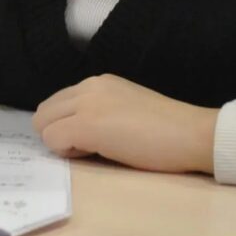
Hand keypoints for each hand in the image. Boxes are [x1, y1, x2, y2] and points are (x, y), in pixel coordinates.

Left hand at [31, 74, 217, 173]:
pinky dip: (67, 152)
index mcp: (99, 82)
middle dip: (58, 134)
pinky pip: (52, 140)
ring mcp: (86, 103)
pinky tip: (96, 153)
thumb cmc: (167, 130)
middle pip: (44, 113)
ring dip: (61, 142)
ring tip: (94, 150)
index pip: (58, 102)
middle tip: (89, 148)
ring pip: (43, 125)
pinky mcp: (87, 124)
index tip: (93, 138)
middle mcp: (89, 86)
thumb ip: (100, 110)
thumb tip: (77, 130)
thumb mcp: (126, 108)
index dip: (67, 125)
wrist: (191, 133)